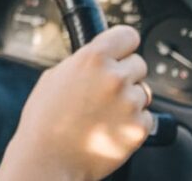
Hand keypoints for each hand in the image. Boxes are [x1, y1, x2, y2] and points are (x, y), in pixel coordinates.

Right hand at [0, 25, 152, 180]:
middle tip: (105, 90)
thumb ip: (82, 63)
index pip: (128, 35)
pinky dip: (132, 122)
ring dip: (129, 99)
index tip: (121, 51)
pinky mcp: (139, 127)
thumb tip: (98, 58)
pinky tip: (109, 127)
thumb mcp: (55, 76)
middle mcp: (115, 77)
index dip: (123, 44)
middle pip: (139, 64)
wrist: (49, 157)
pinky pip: (146, 116)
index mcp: (93, 58)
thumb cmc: (45, 119)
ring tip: (103, 112)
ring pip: (144, 91)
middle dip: (125, 74)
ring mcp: (130, 103)